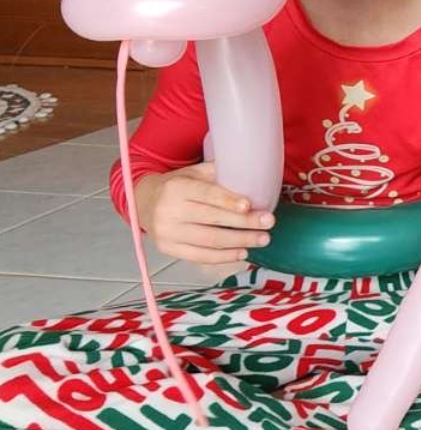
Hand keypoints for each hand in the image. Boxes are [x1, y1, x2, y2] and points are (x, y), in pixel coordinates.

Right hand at [135, 162, 274, 263]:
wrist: (144, 202)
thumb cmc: (177, 186)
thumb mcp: (193, 173)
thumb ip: (218, 174)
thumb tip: (251, 177)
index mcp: (176, 187)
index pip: (206, 195)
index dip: (228, 201)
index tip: (250, 205)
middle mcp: (169, 211)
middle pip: (212, 219)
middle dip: (244, 223)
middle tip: (268, 222)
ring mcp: (167, 233)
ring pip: (209, 240)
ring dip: (240, 241)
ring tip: (262, 239)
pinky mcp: (168, 249)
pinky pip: (200, 256)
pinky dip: (224, 256)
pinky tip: (243, 252)